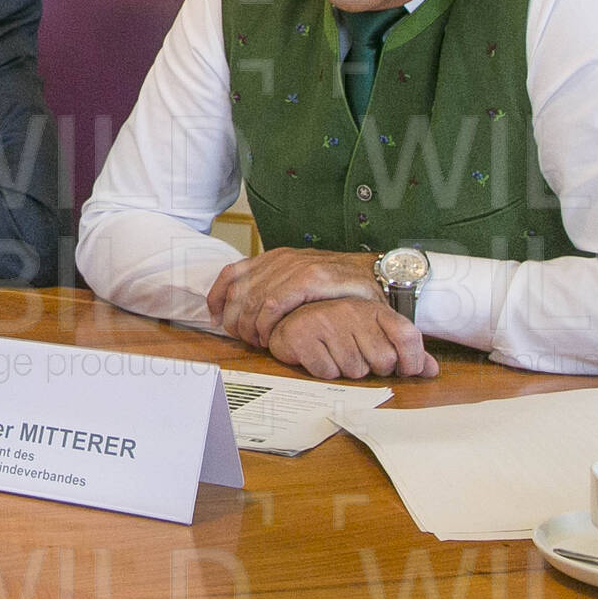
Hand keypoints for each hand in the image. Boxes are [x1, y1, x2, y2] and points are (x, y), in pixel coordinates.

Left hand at [207, 248, 380, 347]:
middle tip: (242, 339)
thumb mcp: (303, 282)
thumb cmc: (343, 287)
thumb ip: (277, 288)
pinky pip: (274, 302)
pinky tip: (269, 335)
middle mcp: (282, 258)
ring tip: (258, 342)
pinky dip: (266, 321)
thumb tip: (246, 309)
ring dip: (250, 325)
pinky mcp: (311, 277)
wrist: (381, 278)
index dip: (217, 296)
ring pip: (254, 298)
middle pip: (240, 290)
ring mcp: (297, 266)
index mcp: (276, 257)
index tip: (215, 318)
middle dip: (235, 318)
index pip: (232, 272)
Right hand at [267, 296, 438, 379]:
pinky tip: (319, 357)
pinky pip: (327, 372)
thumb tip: (432, 370)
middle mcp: (350, 311)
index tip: (405, 370)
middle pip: (383, 360)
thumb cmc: (337, 328)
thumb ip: (404, 350)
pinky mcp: (301, 336)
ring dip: (346, 371)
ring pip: (354, 370)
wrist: (290, 320)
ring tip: (335, 355)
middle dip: (372, 368)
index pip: (408, 335)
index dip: (413, 360)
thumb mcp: (374, 332)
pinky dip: (324, 372)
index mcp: (372, 308)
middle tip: (357, 357)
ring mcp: (325, 321)